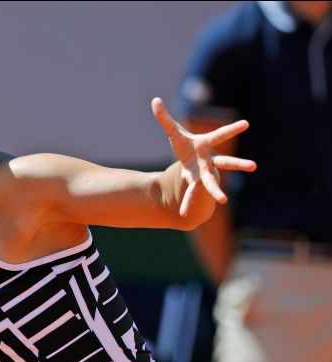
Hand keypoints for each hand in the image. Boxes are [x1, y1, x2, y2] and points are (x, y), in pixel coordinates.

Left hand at [152, 98, 255, 215]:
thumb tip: (154, 100)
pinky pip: (192, 195)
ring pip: (212, 183)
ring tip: (223, 202)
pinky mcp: (196, 184)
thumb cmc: (185, 145)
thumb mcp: (173, 132)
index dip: (232, 129)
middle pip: (226, 162)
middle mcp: (209, 160)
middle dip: (238, 164)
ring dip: (215, 192)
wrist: (187, 162)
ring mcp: (204, 173)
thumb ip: (164, 118)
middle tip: (254, 166)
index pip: (221, 135)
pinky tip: (183, 214)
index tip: (246, 124)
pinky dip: (187, 203)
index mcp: (206, 144)